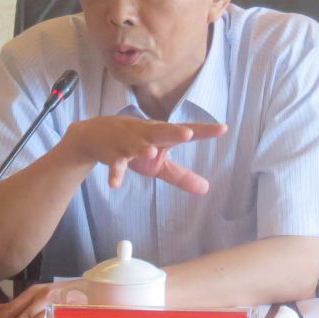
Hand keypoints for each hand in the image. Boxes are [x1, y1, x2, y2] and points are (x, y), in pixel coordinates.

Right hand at [63, 116, 226, 193]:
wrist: (95, 135)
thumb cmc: (134, 146)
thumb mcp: (158, 162)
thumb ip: (181, 175)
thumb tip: (206, 189)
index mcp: (161, 134)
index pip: (186, 131)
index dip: (204, 130)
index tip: (223, 129)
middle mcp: (146, 134)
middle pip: (161, 131)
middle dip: (173, 132)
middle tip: (187, 134)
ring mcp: (128, 143)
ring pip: (136, 145)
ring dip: (142, 148)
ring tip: (150, 153)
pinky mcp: (112, 154)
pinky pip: (114, 164)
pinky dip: (115, 173)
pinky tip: (115, 184)